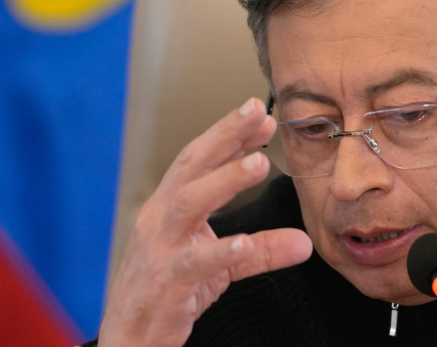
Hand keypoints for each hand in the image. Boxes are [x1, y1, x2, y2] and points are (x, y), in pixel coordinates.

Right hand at [98, 98, 312, 346]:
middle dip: (224, 136)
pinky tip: (242, 241)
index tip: (261, 113)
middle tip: (257, 113)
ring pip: (187, 204)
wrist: (132, 338)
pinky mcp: (165, 283)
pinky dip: (218, 250)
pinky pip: (192, 263)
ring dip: (223, 181)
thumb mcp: (221, 265)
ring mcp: (159, 249)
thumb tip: (304, 242)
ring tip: (258, 164)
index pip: (200, 161)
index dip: (229, 135)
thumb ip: (260, 250)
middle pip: (190, 166)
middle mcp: (160, 219)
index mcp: (169, 207)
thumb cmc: (170, 292)